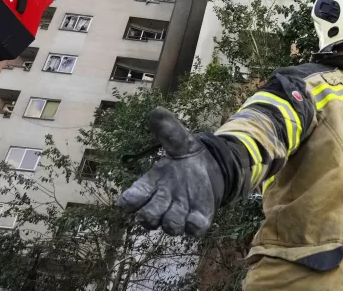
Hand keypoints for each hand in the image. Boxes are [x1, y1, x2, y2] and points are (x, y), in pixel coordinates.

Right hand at [117, 108, 222, 235]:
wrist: (214, 168)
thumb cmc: (188, 158)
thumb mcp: (181, 141)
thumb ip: (168, 130)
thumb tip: (155, 111)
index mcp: (152, 183)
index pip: (132, 198)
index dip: (129, 200)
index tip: (128, 199)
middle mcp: (162, 202)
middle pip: (147, 218)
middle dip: (150, 215)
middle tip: (160, 201)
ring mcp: (180, 213)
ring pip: (169, 227)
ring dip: (173, 220)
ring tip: (182, 205)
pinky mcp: (198, 220)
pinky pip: (193, 231)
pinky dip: (194, 227)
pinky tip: (197, 216)